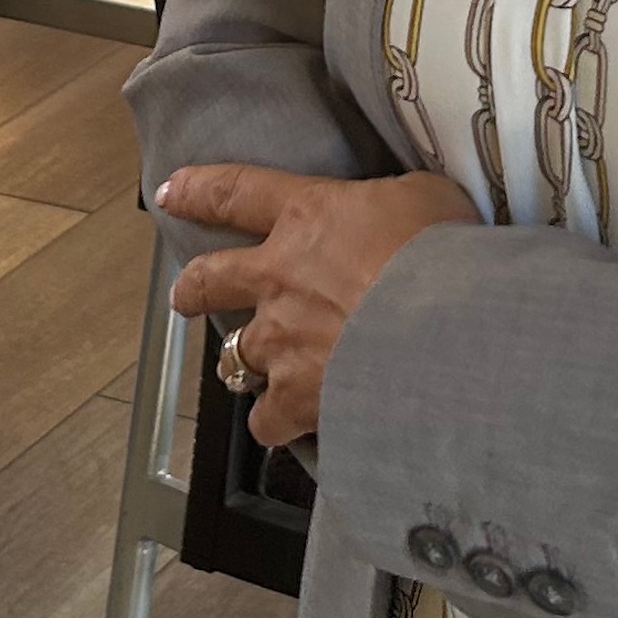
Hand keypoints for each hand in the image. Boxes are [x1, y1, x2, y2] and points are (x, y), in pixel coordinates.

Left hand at [160, 163, 478, 444]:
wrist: (447, 324)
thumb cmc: (442, 251)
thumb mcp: (424, 197)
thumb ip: (396, 202)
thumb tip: (402, 213)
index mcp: (306, 217)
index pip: (235, 193)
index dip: (197, 191)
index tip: (170, 193)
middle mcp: (278, 277)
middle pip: (210, 280)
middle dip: (192, 289)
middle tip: (183, 296)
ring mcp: (281, 340)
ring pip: (234, 356)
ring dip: (239, 363)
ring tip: (247, 373)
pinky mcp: (296, 396)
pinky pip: (266, 421)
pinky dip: (274, 424)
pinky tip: (288, 425)